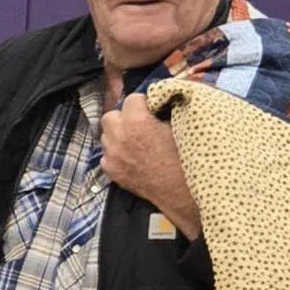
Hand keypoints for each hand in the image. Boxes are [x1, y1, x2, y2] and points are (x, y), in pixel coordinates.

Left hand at [99, 95, 202, 238]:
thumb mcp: (178, 125)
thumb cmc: (184, 156)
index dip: (144, 103)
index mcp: (136, 121)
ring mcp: (111, 155)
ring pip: (106, 135)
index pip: (132, 98)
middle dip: (123, 117)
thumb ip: (163, 111)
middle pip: (110, 115)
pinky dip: (115, 154)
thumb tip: (158, 102)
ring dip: (117, 135)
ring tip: (135, 142)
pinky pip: (106, 155)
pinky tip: (131, 158)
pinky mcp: (110, 170)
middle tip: (139, 124)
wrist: (179, 190)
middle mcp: (118, 136)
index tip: (152, 110)